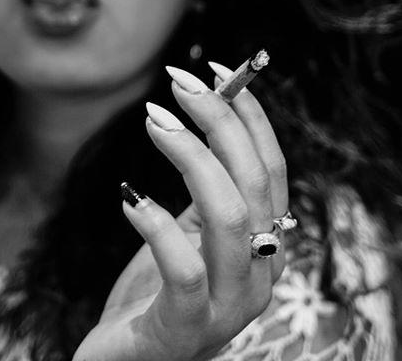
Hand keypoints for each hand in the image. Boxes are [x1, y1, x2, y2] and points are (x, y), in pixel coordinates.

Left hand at [72, 63, 288, 360]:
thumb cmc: (157, 289)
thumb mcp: (191, 228)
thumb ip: (206, 182)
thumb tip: (207, 100)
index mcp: (267, 245)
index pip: (273, 167)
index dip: (248, 115)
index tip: (215, 70)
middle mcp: (260, 276)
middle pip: (254, 181)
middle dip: (218, 121)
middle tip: (177, 82)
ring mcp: (228, 308)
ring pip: (229, 215)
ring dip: (190, 155)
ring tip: (153, 121)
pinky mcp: (185, 330)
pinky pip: (183, 269)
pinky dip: (156, 224)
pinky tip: (128, 196)